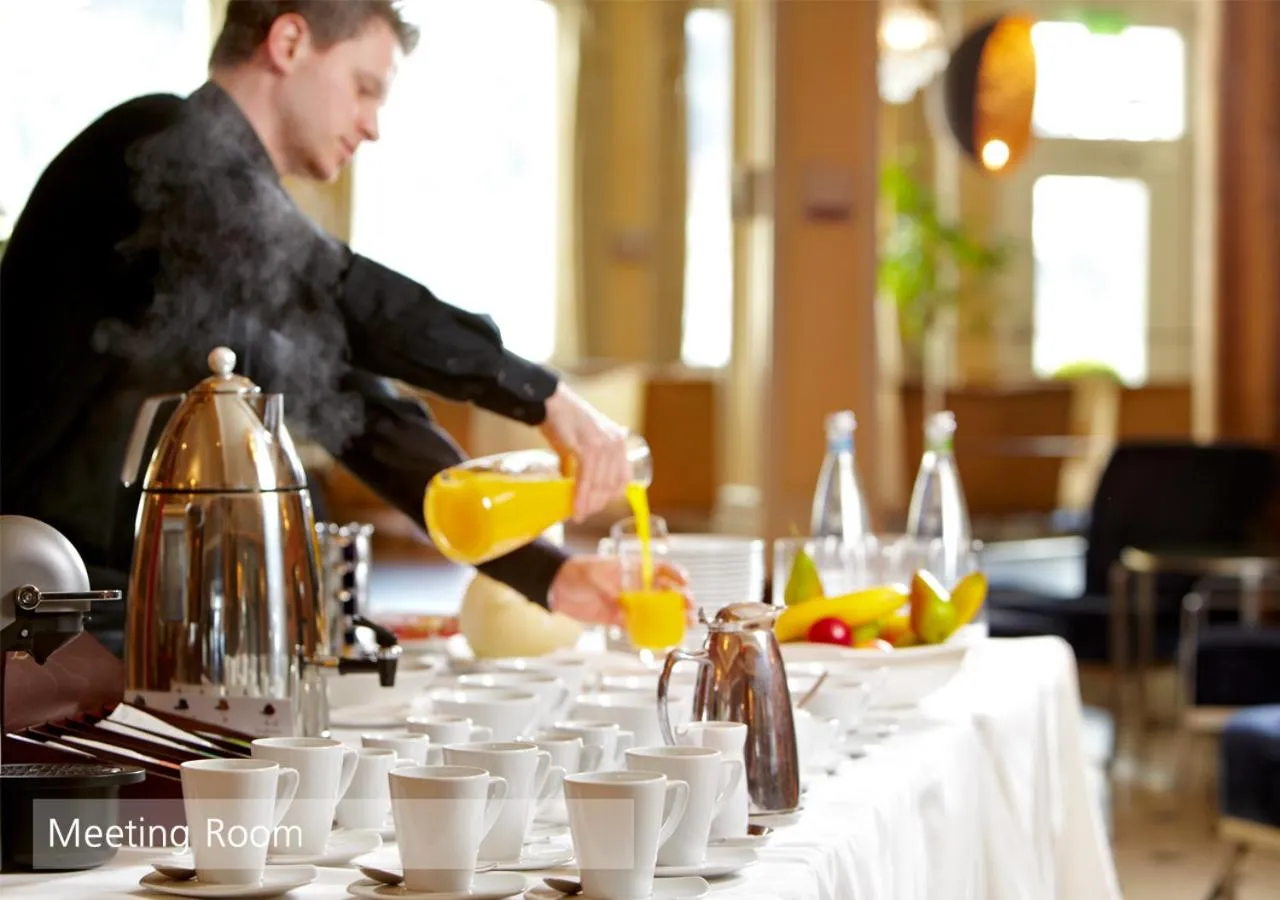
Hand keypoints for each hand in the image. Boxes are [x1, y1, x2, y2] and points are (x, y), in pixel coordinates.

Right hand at [539, 382, 631, 521]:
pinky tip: (575, 508)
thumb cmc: (562, 422)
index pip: (623, 478)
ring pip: (600, 484)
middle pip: (612, 484)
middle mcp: (615, 443)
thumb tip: (574, 488)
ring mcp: (604, 444)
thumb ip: (583, 465)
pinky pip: (587, 479)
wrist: (549, 402)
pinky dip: (581, 496)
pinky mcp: (588, 446)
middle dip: (598, 504)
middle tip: (584, 515)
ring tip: (578, 515)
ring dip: (589, 504)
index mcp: (618, 442)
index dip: (610, 496)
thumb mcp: (581, 444)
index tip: (596, 507)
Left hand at [548, 555, 693, 626]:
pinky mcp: (617, 618)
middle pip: (663, 592)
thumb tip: (624, 603)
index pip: (660, 569)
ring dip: (670, 619)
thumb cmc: (576, 571)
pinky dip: (648, 633)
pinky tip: (659, 639)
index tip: (684, 582)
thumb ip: (611, 587)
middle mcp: (633, 586)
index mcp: (632, 569)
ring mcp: (627, 602)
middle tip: (689, 609)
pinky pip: (637, 627)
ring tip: (684, 626)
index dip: (675, 574)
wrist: (557, 586)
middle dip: (680, 600)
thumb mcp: (595, 574)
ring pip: (654, 611)